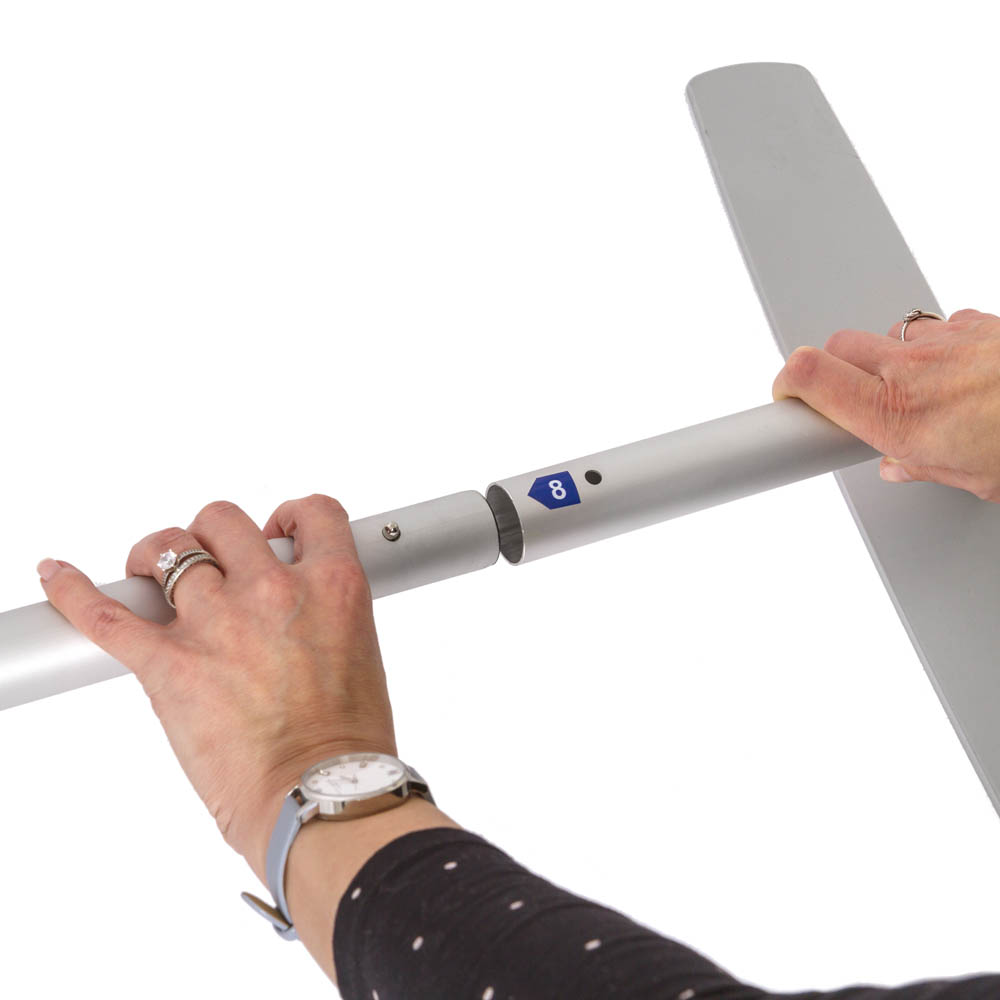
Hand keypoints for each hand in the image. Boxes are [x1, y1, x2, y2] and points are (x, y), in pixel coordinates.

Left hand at [35, 494, 396, 882]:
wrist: (320, 797)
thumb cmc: (347, 745)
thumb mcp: (359, 655)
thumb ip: (324, 618)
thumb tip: (294, 615)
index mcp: (333, 587)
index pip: (313, 514)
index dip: (290, 517)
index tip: (278, 533)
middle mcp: (273, 591)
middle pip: (224, 522)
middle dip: (214, 537)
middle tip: (211, 563)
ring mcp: (217, 623)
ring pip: (168, 550)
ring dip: (155, 557)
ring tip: (149, 571)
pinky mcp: (167, 664)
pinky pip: (104, 614)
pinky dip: (73, 592)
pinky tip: (57, 576)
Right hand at [772, 308, 999, 501]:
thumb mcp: (977, 477)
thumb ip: (928, 467)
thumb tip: (902, 464)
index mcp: (898, 415)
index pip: (810, 375)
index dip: (788, 382)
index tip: (788, 397)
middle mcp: (914, 370)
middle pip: (838, 346)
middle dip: (833, 369)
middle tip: (851, 397)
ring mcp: (946, 340)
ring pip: (886, 335)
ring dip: (887, 358)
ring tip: (912, 387)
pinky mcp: (977, 323)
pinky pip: (937, 325)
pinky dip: (935, 346)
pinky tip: (953, 370)